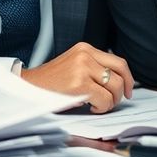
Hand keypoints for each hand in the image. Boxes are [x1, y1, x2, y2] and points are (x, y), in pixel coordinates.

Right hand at [19, 42, 133, 113]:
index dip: (128, 78)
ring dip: (110, 101)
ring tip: (98, 105)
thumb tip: (118, 83)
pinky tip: (91, 107)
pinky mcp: (79, 84)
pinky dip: (101, 107)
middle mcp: (85, 55)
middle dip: (122, 91)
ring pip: (114, 87)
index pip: (118, 62)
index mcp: (85, 49)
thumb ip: (94, 68)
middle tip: (115, 101)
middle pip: (120, 73)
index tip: (128, 90)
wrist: (28, 87)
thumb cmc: (51, 82)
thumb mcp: (74, 66)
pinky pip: (104, 99)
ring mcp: (82, 68)